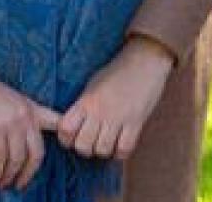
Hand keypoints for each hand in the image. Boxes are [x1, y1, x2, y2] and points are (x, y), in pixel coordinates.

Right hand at [0, 66, 62, 189]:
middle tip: (20, 184)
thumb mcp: (14, 99)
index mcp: (33, 108)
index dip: (65, 138)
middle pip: (37, 153)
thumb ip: (24, 115)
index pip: (57, 123)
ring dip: (10, 175)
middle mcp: (26, 117)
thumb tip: (25, 139)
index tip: (64, 151)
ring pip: (18, 159)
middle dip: (29, 173)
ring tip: (3, 183)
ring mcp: (11, 123)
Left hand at [57, 37, 173, 160]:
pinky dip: (121, 152)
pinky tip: (120, 144)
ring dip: (103, 150)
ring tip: (106, 142)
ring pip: (102, 150)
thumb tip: (69, 125)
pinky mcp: (137, 122)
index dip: (65, 138)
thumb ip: (81, 105)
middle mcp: (100, 110)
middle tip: (90, 141)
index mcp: (87, 100)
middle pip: (82, 145)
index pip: (65, 129)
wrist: (145, 59)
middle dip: (84, 147)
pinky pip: (124, 149)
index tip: (71, 137)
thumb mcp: (93, 84)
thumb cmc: (117, 71)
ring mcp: (119, 117)